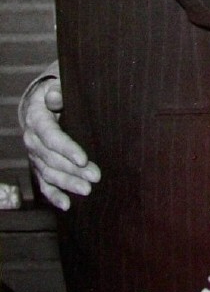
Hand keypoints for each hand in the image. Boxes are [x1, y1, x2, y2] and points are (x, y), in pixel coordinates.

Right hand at [21, 77, 99, 210]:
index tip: (83, 159)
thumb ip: (57, 91)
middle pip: (52, 159)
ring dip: (68, 183)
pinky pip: (44, 184)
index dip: (67, 149)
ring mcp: (35, 156)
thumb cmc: (56, 93)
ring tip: (87, 190)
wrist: (39, 104)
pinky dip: (54, 195)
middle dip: (73, 170)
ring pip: (49, 173)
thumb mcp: (56, 86)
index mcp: (37, 119)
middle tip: (95, 177)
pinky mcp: (39, 166)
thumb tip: (55, 95)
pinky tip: (67, 204)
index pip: (52, 137)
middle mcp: (32, 140)